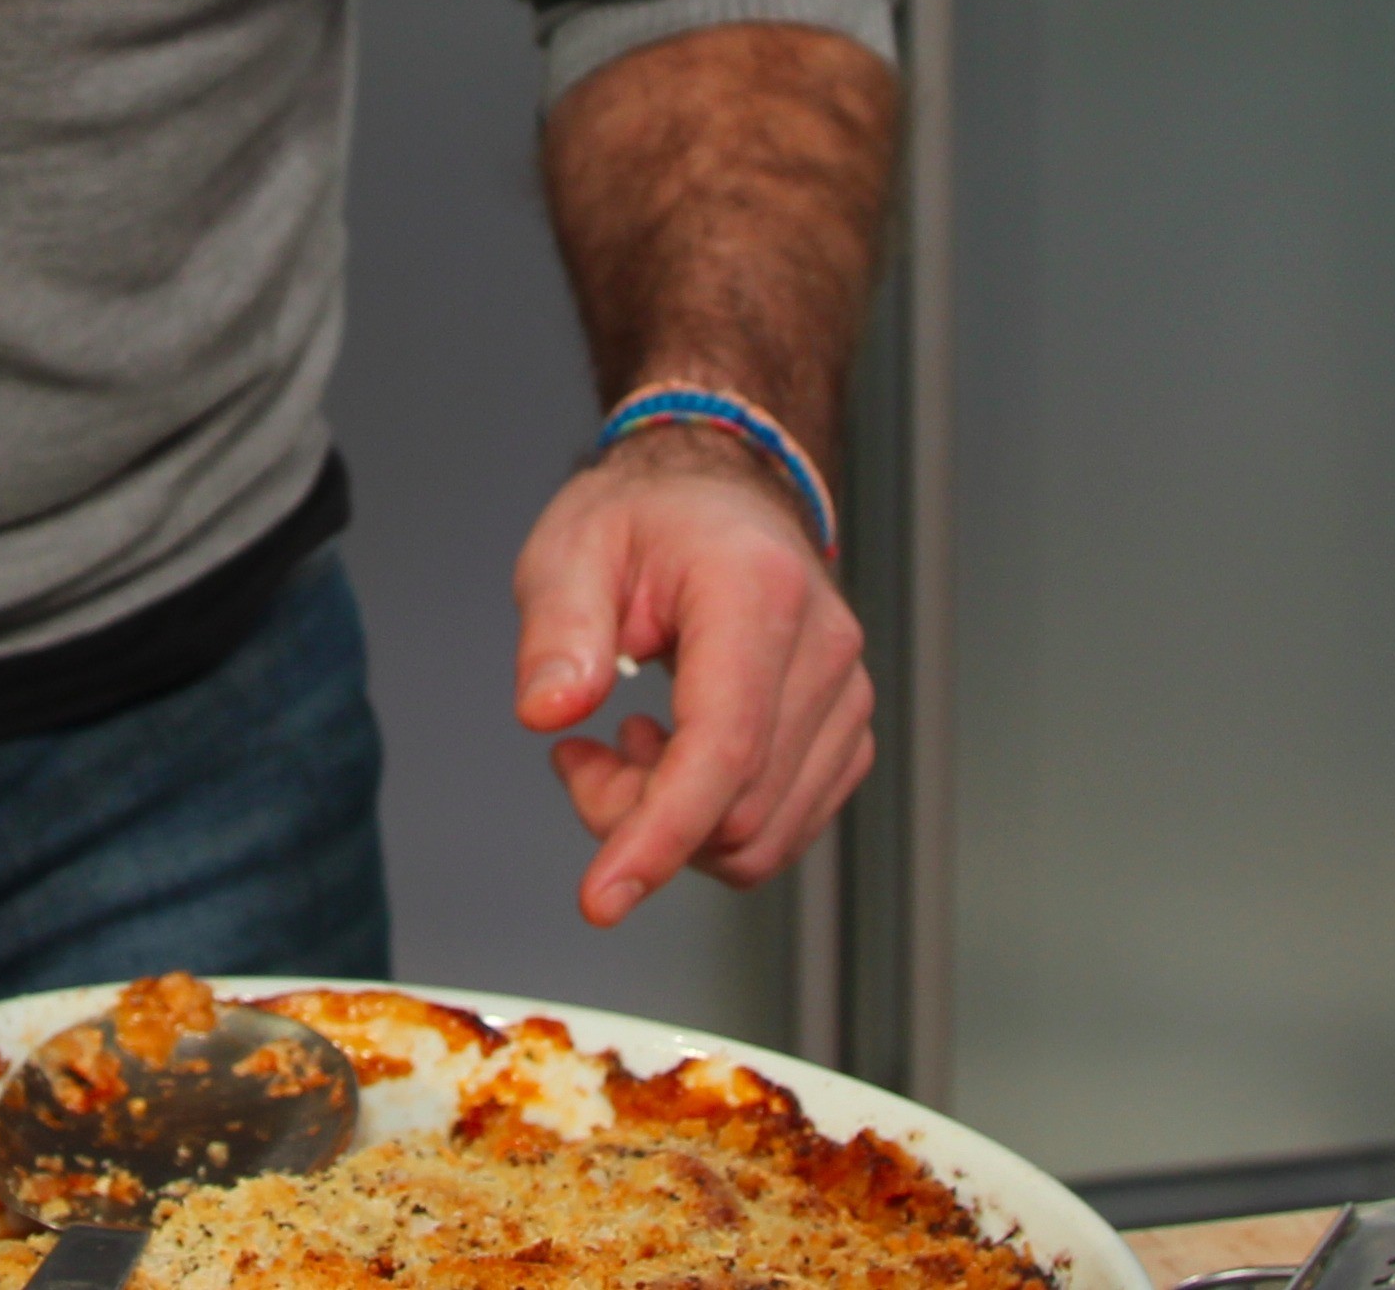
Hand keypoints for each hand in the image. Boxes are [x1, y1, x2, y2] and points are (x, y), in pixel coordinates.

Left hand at [510, 420, 874, 924]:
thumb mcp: (571, 550)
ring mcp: (845, 696)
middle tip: (579, 755)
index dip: (659, 834)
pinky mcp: (844, 735)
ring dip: (672, 824)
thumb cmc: (648, 521)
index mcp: (757, 593)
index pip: (723, 748)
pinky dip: (710, 823)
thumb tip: (549, 711)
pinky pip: (779, 829)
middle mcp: (823, 649)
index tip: (602, 896)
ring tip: (620, 748)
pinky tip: (669, 758)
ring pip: (761, 836)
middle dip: (637, 818)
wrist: (718, 500)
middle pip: (737, 808)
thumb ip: (557, 631)